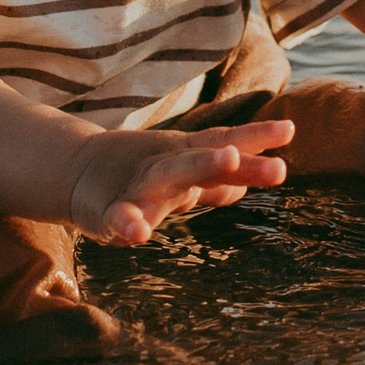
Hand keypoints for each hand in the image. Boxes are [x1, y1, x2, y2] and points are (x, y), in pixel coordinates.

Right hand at [66, 117, 297, 243]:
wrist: (75, 171)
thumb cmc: (139, 174)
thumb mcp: (180, 171)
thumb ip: (213, 180)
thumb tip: (244, 185)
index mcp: (185, 155)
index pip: (225, 142)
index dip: (256, 137)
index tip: (289, 130)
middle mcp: (166, 165)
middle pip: (203, 158)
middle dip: (237, 156)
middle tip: (273, 161)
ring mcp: (138, 187)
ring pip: (170, 176)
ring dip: (200, 167)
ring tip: (229, 159)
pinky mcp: (108, 212)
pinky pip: (118, 218)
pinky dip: (128, 223)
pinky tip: (138, 234)